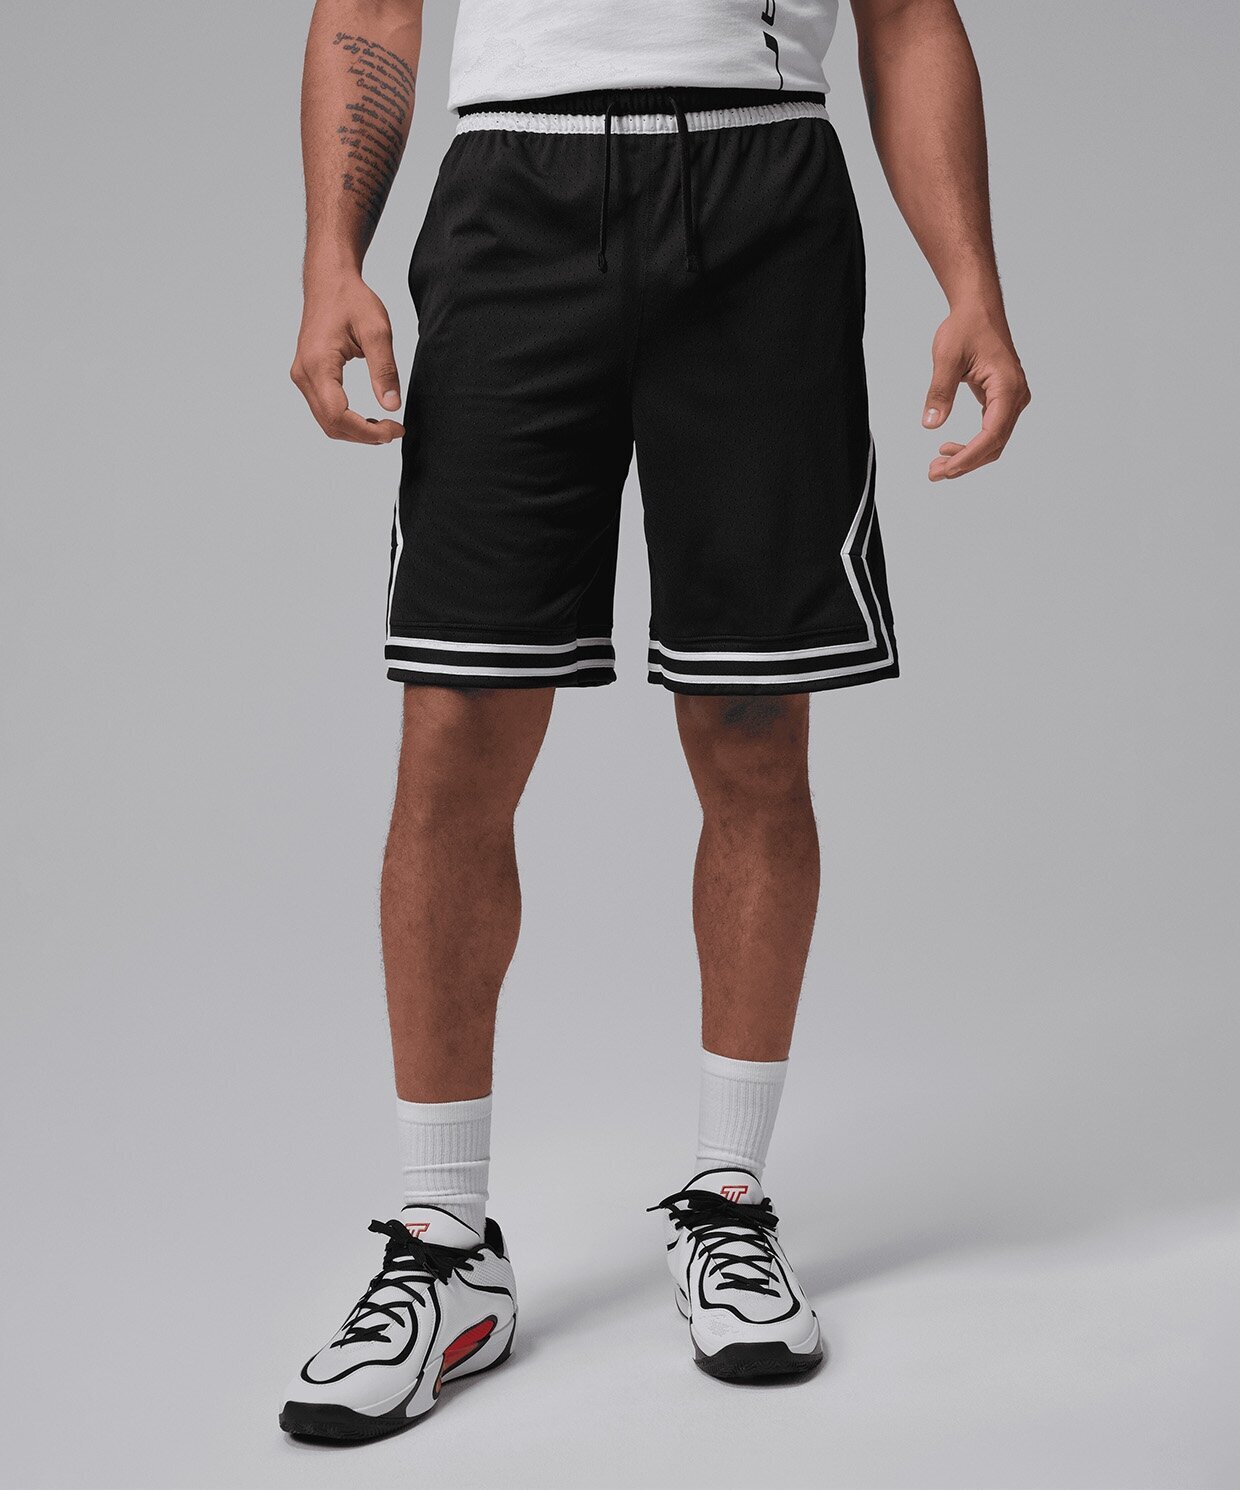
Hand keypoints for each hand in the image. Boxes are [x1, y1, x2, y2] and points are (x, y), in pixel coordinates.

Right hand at [291, 273, 403, 443]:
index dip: (367, 432)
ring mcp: (302, 376)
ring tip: (385, 426)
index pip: (338, 415)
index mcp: (318, 364)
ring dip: (356, 431)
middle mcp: (304, 373)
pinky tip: (369, 418)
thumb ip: (385, 370)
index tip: (395, 429)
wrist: (329, 281)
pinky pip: (324, 409)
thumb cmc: (352, 299)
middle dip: (364, 435)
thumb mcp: (377, 331)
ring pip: (326, 421)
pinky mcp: (306, 376)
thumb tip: (392, 406)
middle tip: (395, 430)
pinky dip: (347, 420)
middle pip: (331, 424)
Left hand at [922, 303, 1030, 480]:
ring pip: (993, 441)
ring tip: (937, 463)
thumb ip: (940, 392)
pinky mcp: (1002, 400)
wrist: (979, 309)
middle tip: (933, 473)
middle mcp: (1016, 396)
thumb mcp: (947, 358)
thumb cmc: (966, 327)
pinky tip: (948, 448)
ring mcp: (1012, 399)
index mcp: (1007, 387)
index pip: (992, 434)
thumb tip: (931, 425)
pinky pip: (990, 430)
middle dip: (965, 463)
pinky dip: (971, 444)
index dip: (969, 456)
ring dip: (967, 456)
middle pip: (994, 444)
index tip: (946, 469)